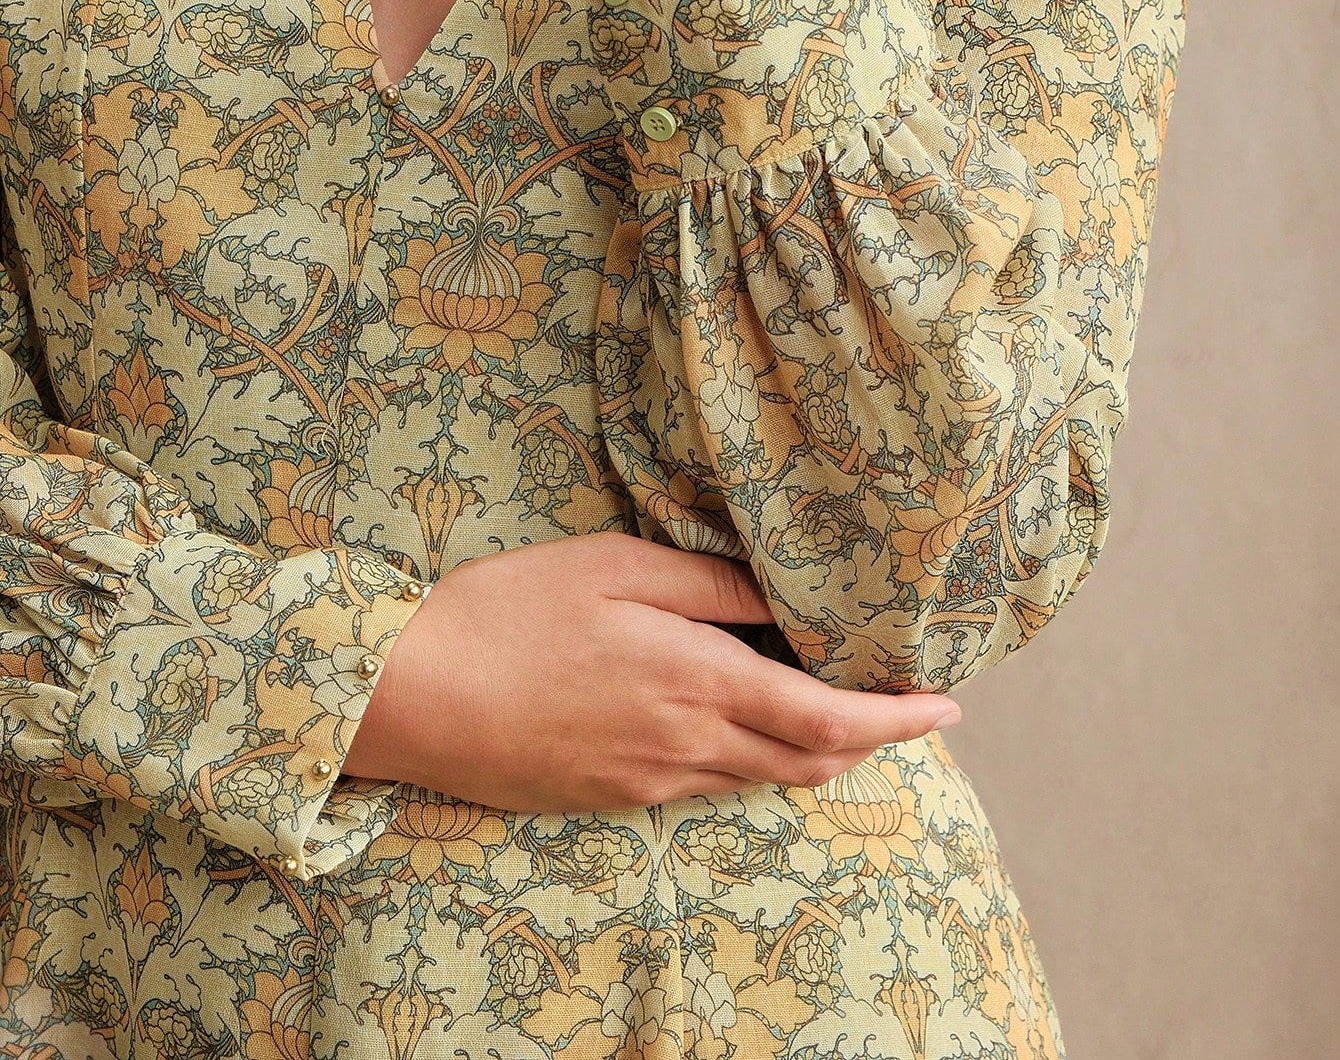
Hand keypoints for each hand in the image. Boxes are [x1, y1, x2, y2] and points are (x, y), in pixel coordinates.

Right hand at [341, 532, 961, 811]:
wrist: (412, 695)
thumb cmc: (511, 612)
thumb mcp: (616, 569)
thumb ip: (711, 585)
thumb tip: (783, 599)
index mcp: (696, 683)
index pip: (827, 718)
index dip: (896, 719)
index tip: (945, 708)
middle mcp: (685, 747)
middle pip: (806, 761)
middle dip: (867, 740)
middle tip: (901, 706)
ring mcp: (647, 782)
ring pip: (757, 779)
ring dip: (810, 751)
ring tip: (831, 709)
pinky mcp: (610, 797)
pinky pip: (704, 786)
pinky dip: (747, 759)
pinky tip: (732, 722)